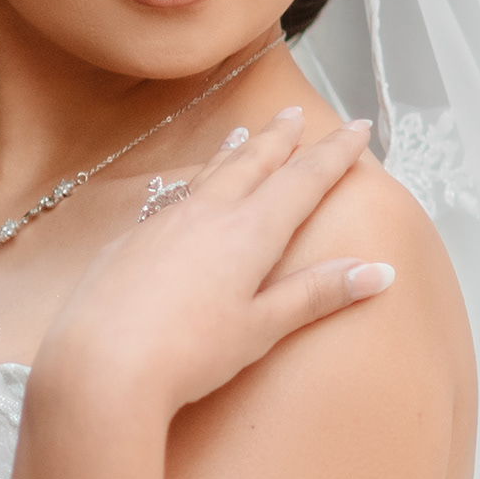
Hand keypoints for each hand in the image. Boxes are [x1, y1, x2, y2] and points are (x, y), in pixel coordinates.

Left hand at [35, 107, 392, 411]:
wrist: (100, 365)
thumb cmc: (188, 354)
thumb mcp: (262, 328)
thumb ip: (316, 294)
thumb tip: (378, 271)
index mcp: (248, 232)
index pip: (302, 181)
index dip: (333, 154)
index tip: (356, 128)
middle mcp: (205, 215)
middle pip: (250, 164)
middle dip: (278, 138)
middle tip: (295, 113)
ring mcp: (161, 225)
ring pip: (205, 176)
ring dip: (230, 153)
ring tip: (241, 133)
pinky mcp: (127, 244)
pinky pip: (168, 201)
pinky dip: (188, 186)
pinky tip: (182, 197)